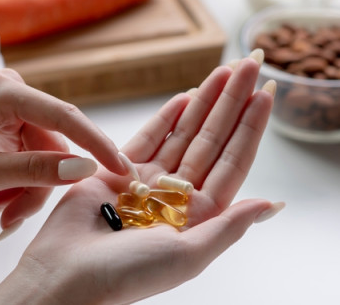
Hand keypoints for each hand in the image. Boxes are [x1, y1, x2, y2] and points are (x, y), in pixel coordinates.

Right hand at [0, 54, 280, 303]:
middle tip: (250, 63)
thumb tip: (273, 204)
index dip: (252, 125)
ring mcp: (148, 182)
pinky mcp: (117, 172)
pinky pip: (149, 138)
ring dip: (205, 100)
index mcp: (200, 216)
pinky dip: (167, 116)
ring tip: (224, 70)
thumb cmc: (127, 275)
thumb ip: (230, 226)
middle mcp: (178, 197)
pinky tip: (186, 94)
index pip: (234, 160)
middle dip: (232, 100)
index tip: (268, 90)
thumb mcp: (189, 255)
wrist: (65, 276)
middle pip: (213, 139)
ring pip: (185, 132)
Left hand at [0, 69, 125, 233]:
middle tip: (11, 219)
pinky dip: (18, 184)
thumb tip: (84, 167)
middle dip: (39, 185)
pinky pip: (31, 158)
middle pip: (54, 145)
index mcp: (4, 92)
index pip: (66, 117)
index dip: (97, 145)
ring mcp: (11, 108)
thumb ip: (33, 170)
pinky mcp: (8, 124)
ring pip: (45, 157)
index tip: (122, 170)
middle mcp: (13, 92)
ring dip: (26, 190)